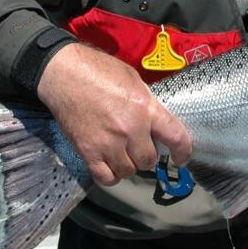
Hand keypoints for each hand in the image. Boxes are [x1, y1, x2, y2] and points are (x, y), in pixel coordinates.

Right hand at [37, 43, 191, 185]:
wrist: (64, 74)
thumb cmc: (99, 70)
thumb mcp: (133, 79)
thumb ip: (147, 102)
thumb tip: (154, 119)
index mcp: (146, 108)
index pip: (175, 136)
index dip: (183, 151)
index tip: (182, 158)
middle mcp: (130, 130)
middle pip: (148, 160)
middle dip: (147, 156)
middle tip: (140, 147)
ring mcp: (108, 144)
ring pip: (128, 172)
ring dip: (129, 166)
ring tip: (123, 155)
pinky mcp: (88, 152)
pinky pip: (105, 178)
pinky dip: (110, 176)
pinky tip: (110, 166)